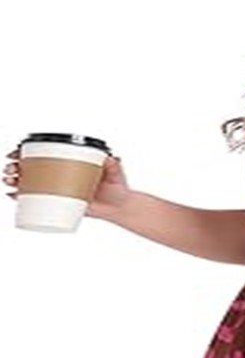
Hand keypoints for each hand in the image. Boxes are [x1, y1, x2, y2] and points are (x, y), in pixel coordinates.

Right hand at [4, 144, 134, 219]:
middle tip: (12, 171)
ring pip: (31, 182)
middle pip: (31, 166)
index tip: (16, 152)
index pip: (42, 151)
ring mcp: (59, 188)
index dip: (24, 150)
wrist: (120, 207)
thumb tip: (111, 158)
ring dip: (16, 180)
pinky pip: (38, 199)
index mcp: (69, 160)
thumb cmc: (117, 187)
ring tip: (11, 183)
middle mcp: (61, 172)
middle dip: (16, 166)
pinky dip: (24, 197)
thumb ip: (114, 165)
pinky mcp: (61, 202)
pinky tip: (14, 196)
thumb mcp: (115, 173)